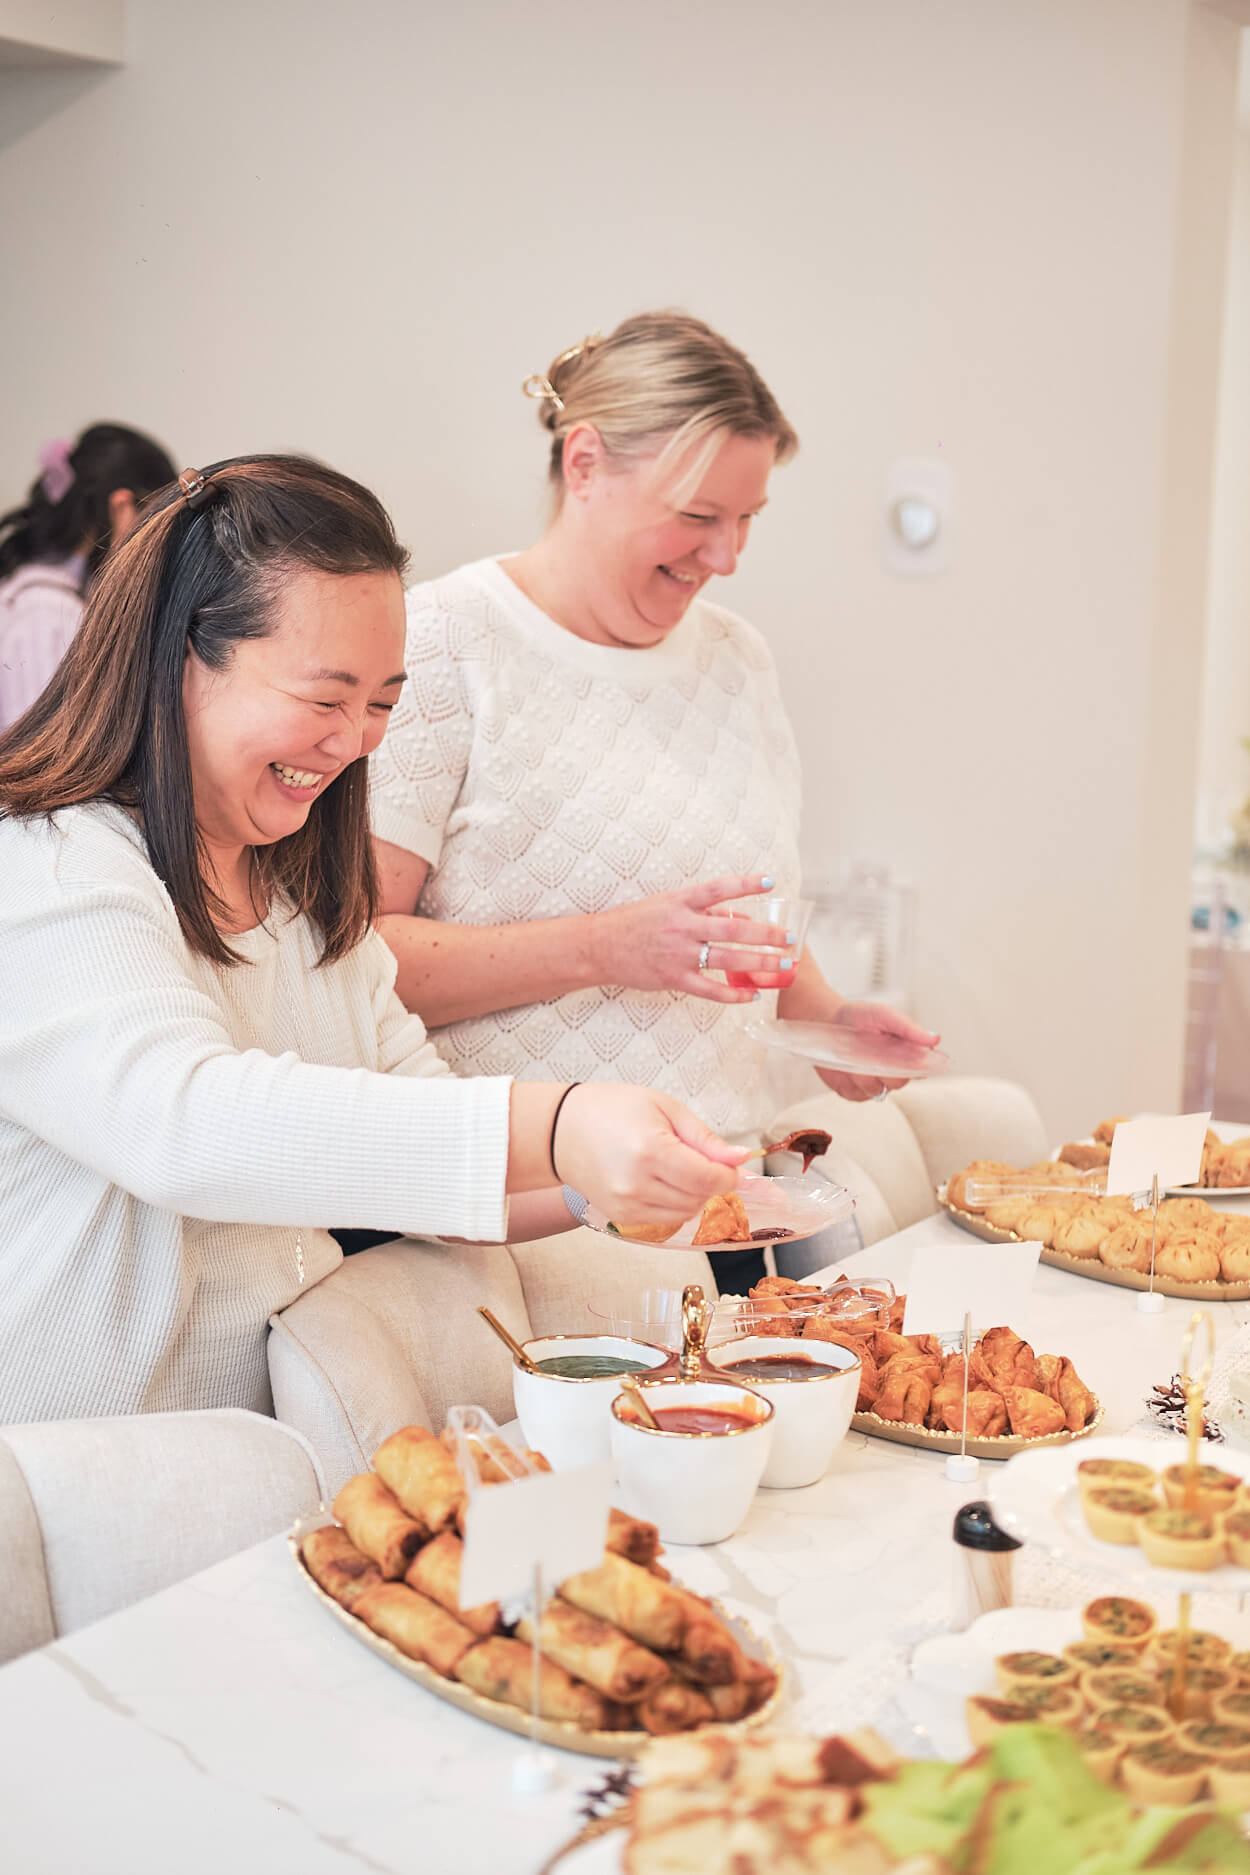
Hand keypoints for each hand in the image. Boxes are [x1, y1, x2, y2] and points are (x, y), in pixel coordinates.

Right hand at [552, 1083, 748, 1232]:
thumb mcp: (665, 1108)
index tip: (729, 1164)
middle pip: (700, 1198)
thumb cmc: (612, 1109)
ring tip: (678, 1169)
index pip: (709, 1178)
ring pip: (686, 1214)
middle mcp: (638, 1183)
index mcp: (651, 1150)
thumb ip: (705, 1138)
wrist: (561, 1130)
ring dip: (694, 1195)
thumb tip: (740, 1159)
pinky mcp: (620, 1217)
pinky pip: (665, 1220)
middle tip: (702, 1160)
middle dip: (712, 1183)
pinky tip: (663, 1182)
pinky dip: (674, 1204)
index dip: (728, 1174)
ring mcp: (627, 1205)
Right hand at [590, 875, 792, 1003]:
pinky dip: (734, 994)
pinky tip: (753, 994)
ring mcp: (678, 954)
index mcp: (680, 902)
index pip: (719, 888)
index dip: (746, 884)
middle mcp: (682, 926)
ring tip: (784, 965)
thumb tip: (741, 915)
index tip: (771, 881)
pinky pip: (710, 990)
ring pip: (728, 959)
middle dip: (766, 934)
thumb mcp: (668, 905)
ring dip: (759, 962)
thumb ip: (704, 909)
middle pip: (733, 929)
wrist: (600, 947)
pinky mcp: (673, 979)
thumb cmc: (636, 922)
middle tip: (789, 938)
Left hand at [814, 1001, 940, 1101]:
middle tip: (869, 1049)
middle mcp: (893, 1072)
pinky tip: (843, 1064)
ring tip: (851, 1053)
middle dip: (884, 1067)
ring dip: (862, 1073)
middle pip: (899, 1082)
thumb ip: (909, 1028)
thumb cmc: (860, 1017)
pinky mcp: (854, 1092)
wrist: (829, 1021)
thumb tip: (934, 1039)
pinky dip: (847, 1080)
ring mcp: (874, 1083)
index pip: (920, 1069)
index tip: (899, 1054)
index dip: (912, 1065)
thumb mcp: (886, 1015)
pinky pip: (855, 1094)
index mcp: (907, 1055)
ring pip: (876, 1089)